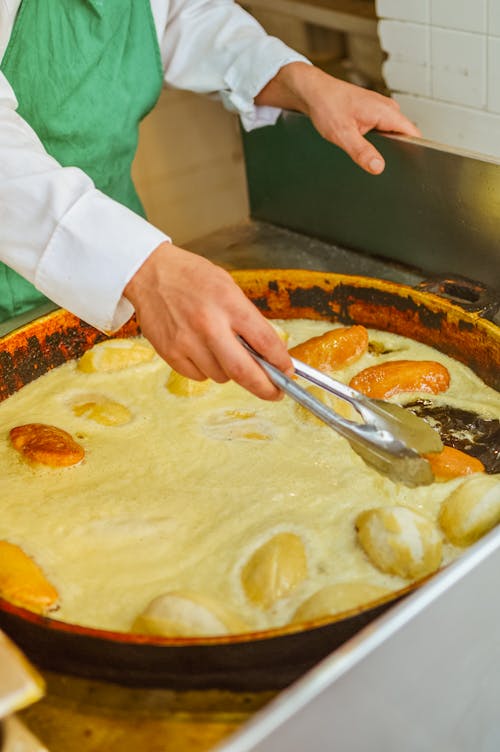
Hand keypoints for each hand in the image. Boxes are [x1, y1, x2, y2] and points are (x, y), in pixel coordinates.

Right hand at [124, 242, 292, 399]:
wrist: (149, 273)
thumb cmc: (192, 278)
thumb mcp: (228, 288)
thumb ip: (248, 319)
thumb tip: (268, 353)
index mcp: (229, 304)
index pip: (265, 342)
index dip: (281, 362)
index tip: (287, 372)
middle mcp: (209, 325)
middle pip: (245, 371)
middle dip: (265, 388)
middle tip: (275, 392)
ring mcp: (187, 342)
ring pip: (222, 376)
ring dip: (229, 371)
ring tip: (221, 349)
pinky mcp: (170, 353)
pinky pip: (199, 376)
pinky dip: (206, 370)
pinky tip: (201, 350)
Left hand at [255, 62, 420, 174]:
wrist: (314, 92)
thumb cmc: (327, 105)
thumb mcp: (343, 133)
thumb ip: (362, 151)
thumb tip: (378, 167)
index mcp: (386, 111)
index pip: (413, 134)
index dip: (414, 152)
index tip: (408, 168)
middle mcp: (388, 108)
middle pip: (405, 136)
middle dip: (398, 153)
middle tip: (381, 165)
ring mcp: (382, 109)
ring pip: (394, 133)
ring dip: (387, 147)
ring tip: (372, 157)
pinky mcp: (373, 112)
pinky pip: (384, 129)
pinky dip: (378, 140)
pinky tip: (367, 148)